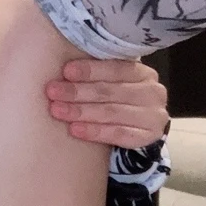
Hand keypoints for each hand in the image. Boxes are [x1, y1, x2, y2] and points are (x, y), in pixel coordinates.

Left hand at [44, 58, 168, 148]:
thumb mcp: (115, 82)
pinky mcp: (148, 137)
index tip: (66, 71)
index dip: (90, 70)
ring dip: (81, 111)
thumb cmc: (120, 99)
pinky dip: (94, 132)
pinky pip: (118, 134)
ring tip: (57, 110)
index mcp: (143, 73)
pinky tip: (74, 129)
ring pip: (111, 112)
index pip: (116, 68)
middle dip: (77, 91)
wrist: (141, 128)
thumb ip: (98, 74)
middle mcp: (153, 92)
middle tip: (52, 92)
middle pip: (109, 91)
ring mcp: (153, 116)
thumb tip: (64, 67)